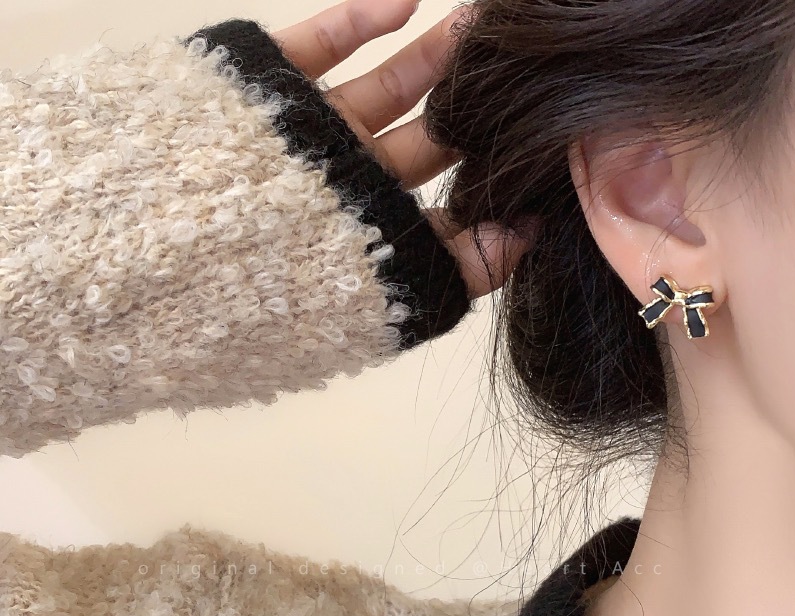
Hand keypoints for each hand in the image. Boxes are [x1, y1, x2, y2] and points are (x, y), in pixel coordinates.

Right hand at [272, 0, 538, 298]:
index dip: (488, 188)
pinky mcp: (261, 90)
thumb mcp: (385, 300)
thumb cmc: (267, 291)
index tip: (538, 157)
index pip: (442, 217)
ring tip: (480, 23)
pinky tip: (404, 2)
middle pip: (423, 145)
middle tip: (522, 73)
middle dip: (473, 108)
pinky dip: (359, 21)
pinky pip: (316, 47)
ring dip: (433, 55)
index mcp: (367, 247)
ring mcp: (304, 141)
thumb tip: (526, 235)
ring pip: (383, 90)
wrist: (150, 261)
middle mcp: (343, 196)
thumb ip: (460, 270)